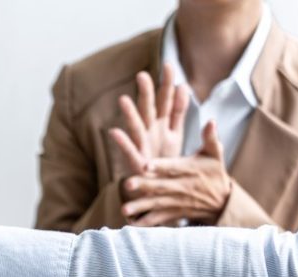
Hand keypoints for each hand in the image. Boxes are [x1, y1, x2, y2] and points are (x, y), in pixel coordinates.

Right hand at [110, 63, 189, 177]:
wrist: (159, 189)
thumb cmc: (166, 161)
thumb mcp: (177, 134)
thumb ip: (179, 111)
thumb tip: (183, 86)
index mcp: (165, 125)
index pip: (169, 101)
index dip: (169, 85)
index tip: (169, 65)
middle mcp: (152, 132)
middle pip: (151, 109)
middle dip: (146, 93)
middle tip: (142, 75)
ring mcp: (144, 146)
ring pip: (136, 127)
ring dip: (129, 114)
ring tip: (123, 100)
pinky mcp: (137, 163)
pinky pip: (129, 151)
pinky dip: (121, 143)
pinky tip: (114, 132)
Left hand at [121, 121, 232, 225]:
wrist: (223, 201)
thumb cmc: (215, 172)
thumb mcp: (215, 154)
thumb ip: (210, 138)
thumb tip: (211, 121)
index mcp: (190, 170)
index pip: (174, 167)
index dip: (161, 166)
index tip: (146, 165)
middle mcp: (183, 187)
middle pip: (161, 186)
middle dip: (144, 185)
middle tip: (127, 184)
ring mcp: (177, 202)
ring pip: (157, 204)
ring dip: (141, 207)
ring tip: (125, 209)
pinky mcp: (174, 213)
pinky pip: (159, 219)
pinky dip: (146, 223)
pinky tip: (131, 225)